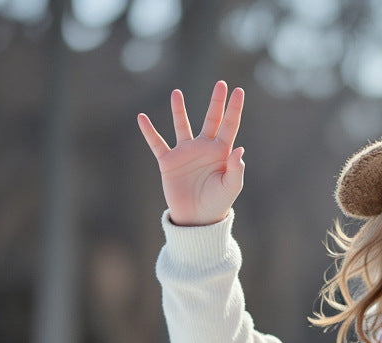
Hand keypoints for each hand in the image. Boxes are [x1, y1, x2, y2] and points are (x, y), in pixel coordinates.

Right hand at [138, 81, 244, 226]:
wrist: (197, 219)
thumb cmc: (217, 204)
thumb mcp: (230, 188)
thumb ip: (236, 169)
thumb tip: (239, 149)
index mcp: (221, 153)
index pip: (229, 125)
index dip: (233, 108)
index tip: (238, 90)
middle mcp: (204, 148)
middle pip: (211, 119)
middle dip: (216, 102)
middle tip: (220, 83)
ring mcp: (186, 153)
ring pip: (182, 126)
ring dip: (179, 110)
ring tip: (177, 93)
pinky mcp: (169, 162)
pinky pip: (157, 143)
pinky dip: (149, 132)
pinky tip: (142, 118)